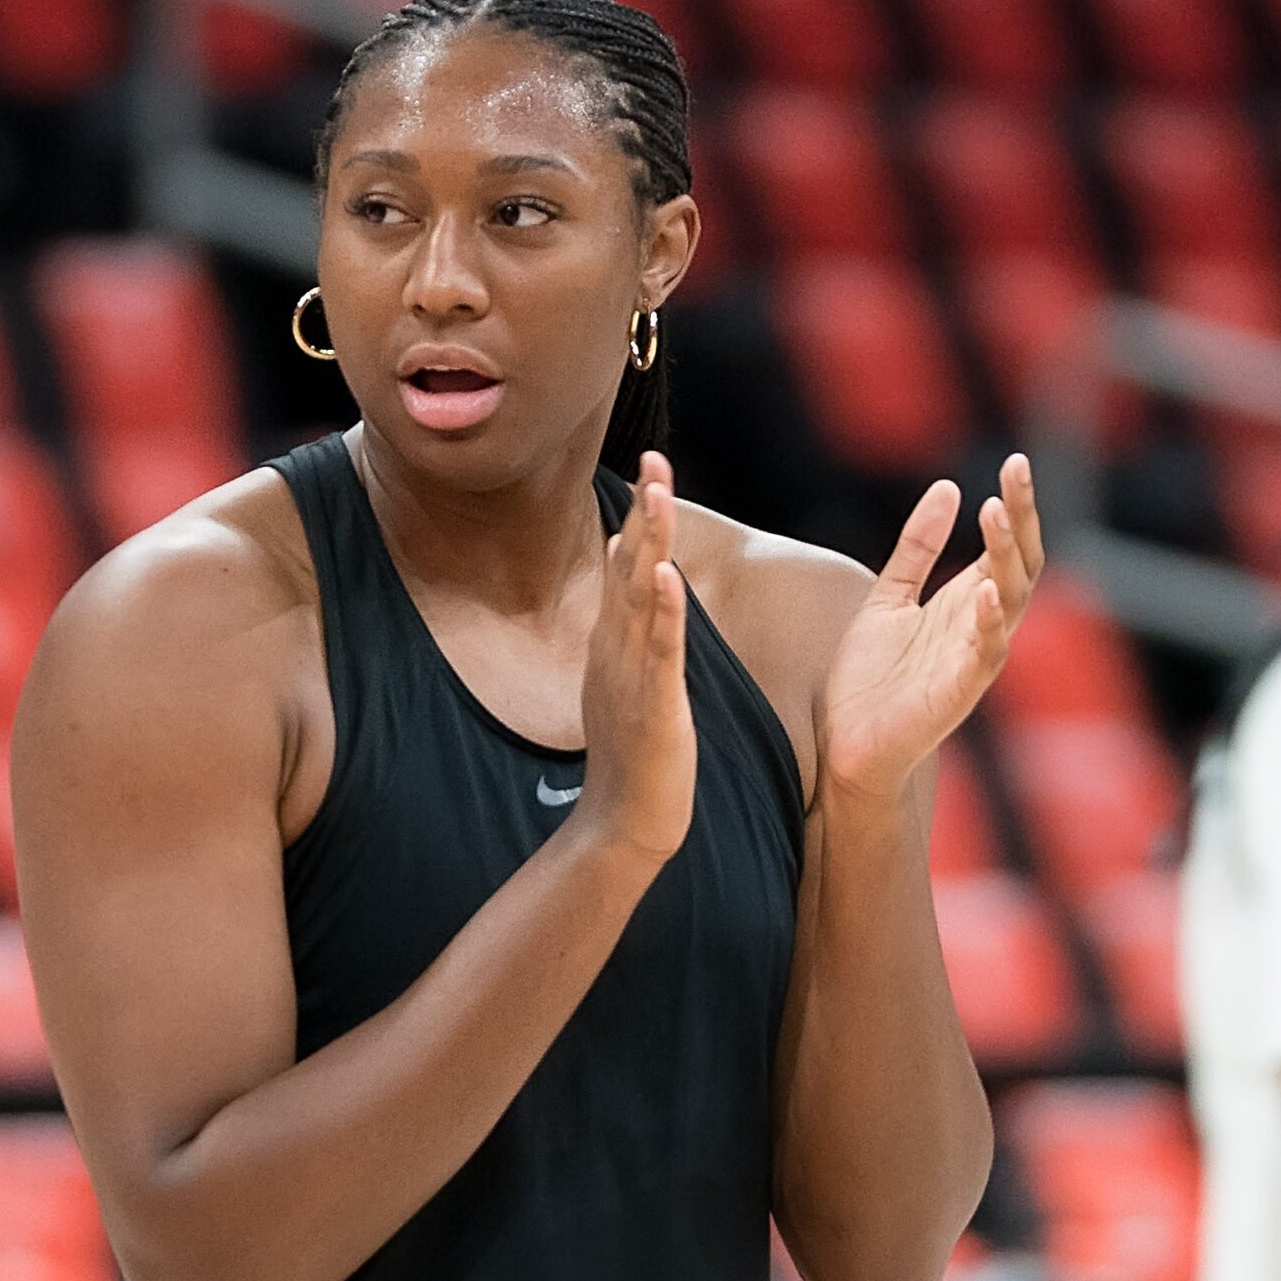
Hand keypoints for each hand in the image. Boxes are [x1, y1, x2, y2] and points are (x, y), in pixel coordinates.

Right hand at [577, 451, 696, 867]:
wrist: (623, 825)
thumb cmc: (634, 762)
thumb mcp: (632, 690)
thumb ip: (638, 648)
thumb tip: (646, 615)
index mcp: (615, 646)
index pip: (627, 569)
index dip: (639, 519)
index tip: (651, 470)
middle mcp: (616, 651)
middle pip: (628, 566)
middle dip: (643, 510)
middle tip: (654, 456)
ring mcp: (631, 675)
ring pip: (639, 595)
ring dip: (648, 541)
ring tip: (657, 491)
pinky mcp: (652, 705)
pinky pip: (657, 650)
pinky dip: (659, 610)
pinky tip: (664, 573)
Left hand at [822, 454, 1043, 804]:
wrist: (848, 747)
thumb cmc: (871, 680)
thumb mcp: (889, 597)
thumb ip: (917, 547)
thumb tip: (948, 488)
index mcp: (967, 604)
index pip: (1008, 547)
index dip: (1016, 507)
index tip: (1015, 463)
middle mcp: (979, 628)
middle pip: (1020, 566)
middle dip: (1021, 520)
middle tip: (1015, 474)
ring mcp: (973, 661)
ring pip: (1010, 603)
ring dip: (1006, 558)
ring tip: (995, 515)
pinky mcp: (957, 694)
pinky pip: (985, 655)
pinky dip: (989, 623)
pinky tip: (986, 590)